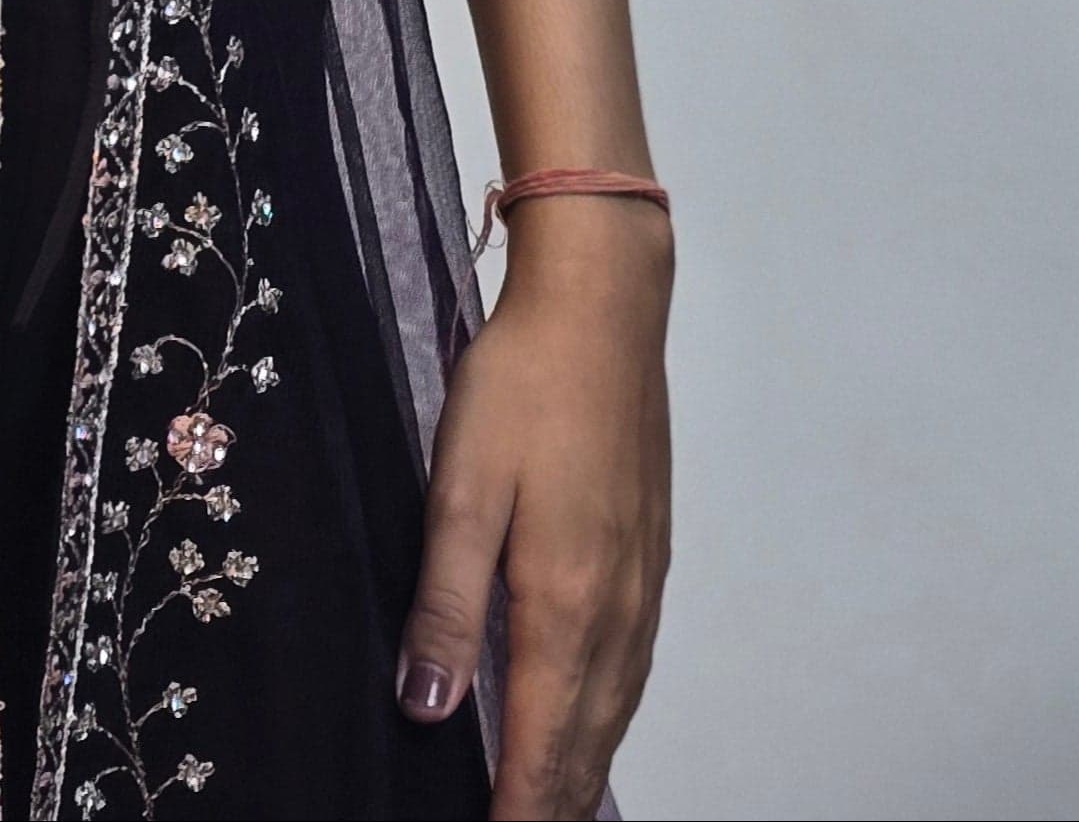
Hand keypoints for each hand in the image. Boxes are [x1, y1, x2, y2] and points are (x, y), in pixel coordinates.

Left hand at [396, 201, 671, 820]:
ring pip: (616, 708)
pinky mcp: (650, 552)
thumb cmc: (523, 384)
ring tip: (553, 805)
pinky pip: (633, 666)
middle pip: (586, 743)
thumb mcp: (461, 486)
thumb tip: (428, 708)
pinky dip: (610, 715)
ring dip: (583, 767)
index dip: (516, 807)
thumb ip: (446, 603)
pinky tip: (594, 716)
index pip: (540, 743)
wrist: (602, 306)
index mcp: (564, 603)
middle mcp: (617, 609)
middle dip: (552, 801)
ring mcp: (643, 582)